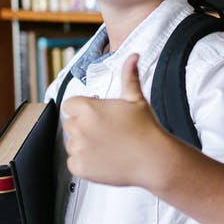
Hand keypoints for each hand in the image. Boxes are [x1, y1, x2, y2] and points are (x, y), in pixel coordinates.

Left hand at [61, 53, 174, 188]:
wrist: (153, 158)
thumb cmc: (146, 129)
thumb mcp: (136, 99)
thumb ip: (129, 76)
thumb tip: (133, 57)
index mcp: (88, 108)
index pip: (70, 106)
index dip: (83, 111)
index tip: (98, 118)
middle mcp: (79, 127)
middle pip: (70, 125)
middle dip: (84, 128)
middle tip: (107, 134)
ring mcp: (78, 148)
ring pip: (72, 145)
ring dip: (84, 146)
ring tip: (107, 147)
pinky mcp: (79, 167)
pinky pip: (74, 163)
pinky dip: (85, 163)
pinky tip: (104, 160)